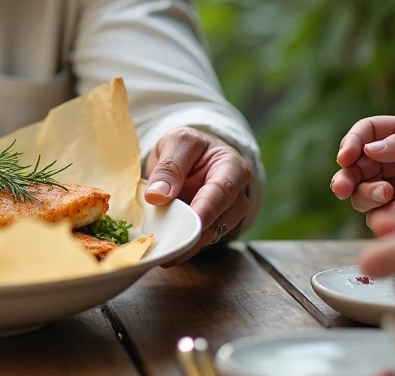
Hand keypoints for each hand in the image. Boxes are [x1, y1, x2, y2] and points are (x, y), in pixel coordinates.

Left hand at [144, 127, 251, 264]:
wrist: (194, 156)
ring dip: (184, 244)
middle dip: (190, 234)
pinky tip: (164, 251)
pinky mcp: (213, 228)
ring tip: (159, 252)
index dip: (203, 212)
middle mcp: (237, 196)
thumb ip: (169, 167)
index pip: (220, 193)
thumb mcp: (177, 143)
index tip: (185, 227)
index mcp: (233, 168)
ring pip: (207, 236)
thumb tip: (157, 196)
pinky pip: (198, 241)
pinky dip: (181, 246)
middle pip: (216, 221)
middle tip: (165, 249)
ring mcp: (227, 216)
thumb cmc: (190, 147)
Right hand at [331, 115, 394, 230]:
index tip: (347, 157)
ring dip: (366, 195)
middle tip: (343, 188)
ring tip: (387, 195)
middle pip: (356, 166)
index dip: (351, 143)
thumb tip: (369, 149)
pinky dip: (385, 214)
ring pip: (363, 192)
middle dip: (346, 176)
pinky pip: (382, 215)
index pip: (365, 133)